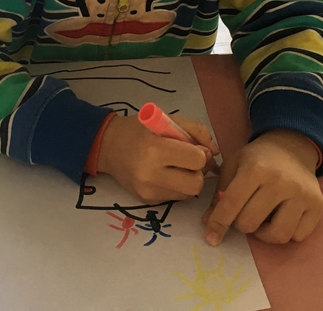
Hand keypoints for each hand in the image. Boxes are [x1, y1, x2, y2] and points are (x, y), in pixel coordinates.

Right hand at [97, 114, 219, 203]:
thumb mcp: (167, 120)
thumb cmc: (139, 130)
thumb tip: (214, 152)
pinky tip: (166, 175)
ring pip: (189, 194)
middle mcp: (151, 174)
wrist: (108, 146)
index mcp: (155, 149)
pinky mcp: (147, 201)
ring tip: (177, 167)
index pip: (197, 160)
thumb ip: (195, 131)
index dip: (200, 153)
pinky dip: (177, 187)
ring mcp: (148, 191)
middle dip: (198, 172)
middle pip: (196, 183)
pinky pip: (176, 198)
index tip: (193, 147)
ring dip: (189, 181)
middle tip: (189, 161)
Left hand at [202, 129, 322, 244]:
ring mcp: (302, 195)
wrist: (292, 147)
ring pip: (278, 235)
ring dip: (264, 234)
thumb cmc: (258, 158)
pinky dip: (287, 233)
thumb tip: (208, 223)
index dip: (218, 223)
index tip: (211, 237)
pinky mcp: (318, 205)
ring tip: (262, 219)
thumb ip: (219, 195)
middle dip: (242, 224)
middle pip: (251, 223)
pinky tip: (282, 217)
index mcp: (256, 169)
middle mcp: (281, 182)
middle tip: (243, 214)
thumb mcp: (233, 167)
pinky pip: (298, 236)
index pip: (232, 204)